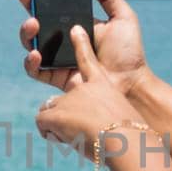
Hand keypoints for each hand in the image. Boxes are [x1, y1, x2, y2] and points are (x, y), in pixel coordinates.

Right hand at [17, 0, 149, 95]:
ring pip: (31, 43)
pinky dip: (31, 61)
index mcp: (76, 24)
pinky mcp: (55, 77)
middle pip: (37, 22)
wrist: (131, 83)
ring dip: (26, 32)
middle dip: (28, 7)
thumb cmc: (129, 52)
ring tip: (34, 24)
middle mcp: (62, 40)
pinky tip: (36, 53)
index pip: (52, 7)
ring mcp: (56, 59)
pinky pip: (34, 70)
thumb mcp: (122, 17)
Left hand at [34, 25, 140, 151]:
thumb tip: (85, 131)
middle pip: (62, 101)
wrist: (126, 141)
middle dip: (62, 114)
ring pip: (52, 114)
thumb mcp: (121, 125)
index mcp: (103, 86)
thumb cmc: (129, 138)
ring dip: (61, 128)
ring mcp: (68, 98)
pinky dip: (51, 134)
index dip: (81, 44)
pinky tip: (69, 139)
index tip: (76, 30)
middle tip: (82, 128)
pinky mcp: (55, 112)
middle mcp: (84, 88)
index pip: (88, 61)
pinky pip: (42, 125)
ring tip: (82, 137)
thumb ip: (104, 121)